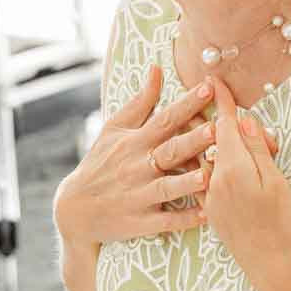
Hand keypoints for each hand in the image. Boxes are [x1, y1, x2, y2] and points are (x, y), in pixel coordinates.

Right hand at [52, 65, 214, 245]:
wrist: (74, 210)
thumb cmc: (100, 164)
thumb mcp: (114, 129)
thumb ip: (141, 102)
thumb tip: (157, 68)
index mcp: (135, 142)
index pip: (164, 119)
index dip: (186, 104)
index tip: (208, 89)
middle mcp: (138, 167)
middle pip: (169, 151)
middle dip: (192, 140)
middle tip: (217, 129)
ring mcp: (139, 195)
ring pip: (167, 188)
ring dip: (187, 182)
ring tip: (207, 175)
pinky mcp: (140, 222)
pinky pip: (165, 221)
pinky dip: (184, 220)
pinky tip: (204, 215)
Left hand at [201, 77, 290, 290]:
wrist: (271, 268)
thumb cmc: (282, 225)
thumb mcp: (276, 182)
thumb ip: (256, 151)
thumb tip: (244, 122)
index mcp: (233, 169)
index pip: (226, 126)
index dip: (222, 101)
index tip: (214, 80)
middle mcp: (214, 180)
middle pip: (209, 139)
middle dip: (212, 117)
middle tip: (209, 98)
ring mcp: (209, 197)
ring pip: (200, 157)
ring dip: (200, 137)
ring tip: (195, 119)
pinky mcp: (209, 212)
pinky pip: (197, 179)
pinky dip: (196, 162)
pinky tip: (195, 157)